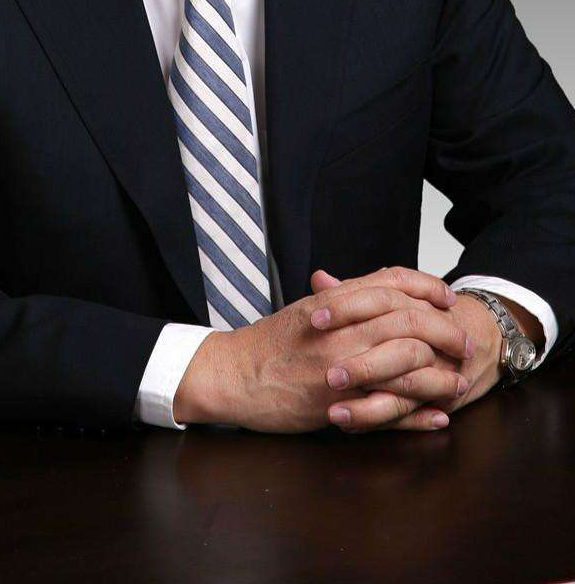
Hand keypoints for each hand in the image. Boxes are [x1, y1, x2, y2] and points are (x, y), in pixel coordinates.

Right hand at [173, 267, 470, 433]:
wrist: (233, 374)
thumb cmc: (269, 343)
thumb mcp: (306, 308)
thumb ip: (343, 295)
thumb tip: (381, 285)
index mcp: (333, 301)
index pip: (391, 282)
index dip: (425, 287)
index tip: (446, 297)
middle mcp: (340, 328)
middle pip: (407, 318)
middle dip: (444, 330)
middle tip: (464, 341)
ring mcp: (339, 364)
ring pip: (404, 361)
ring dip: (439, 373)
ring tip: (460, 381)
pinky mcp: (336, 401)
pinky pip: (388, 407)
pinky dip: (418, 413)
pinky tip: (437, 416)